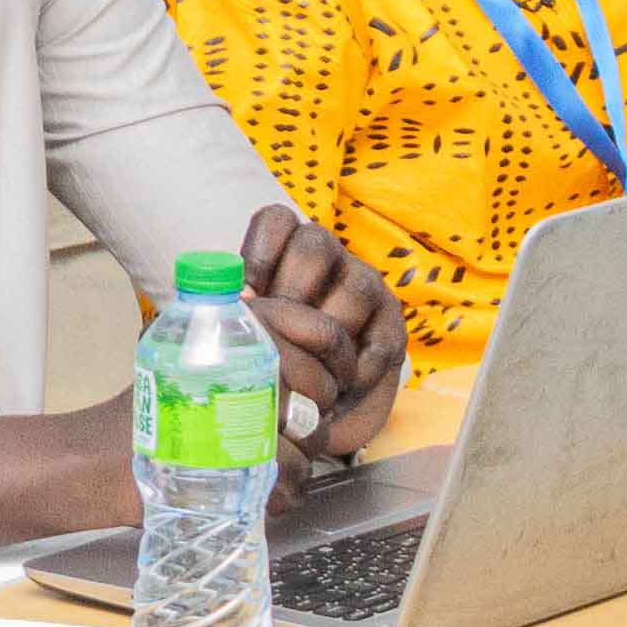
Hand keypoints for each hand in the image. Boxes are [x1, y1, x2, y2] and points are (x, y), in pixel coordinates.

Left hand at [240, 207, 402, 466]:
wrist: (321, 405)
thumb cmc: (275, 358)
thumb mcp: (254, 331)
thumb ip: (242, 312)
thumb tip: (234, 306)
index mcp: (286, 250)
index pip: (276, 221)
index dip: (259, 254)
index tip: (248, 296)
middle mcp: (328, 258)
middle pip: (315, 245)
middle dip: (294, 289)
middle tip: (279, 330)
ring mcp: (364, 286)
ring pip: (357, 286)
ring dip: (331, 329)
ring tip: (311, 368)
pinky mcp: (392, 324)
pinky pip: (383, 335)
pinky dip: (361, 365)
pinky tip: (340, 386)